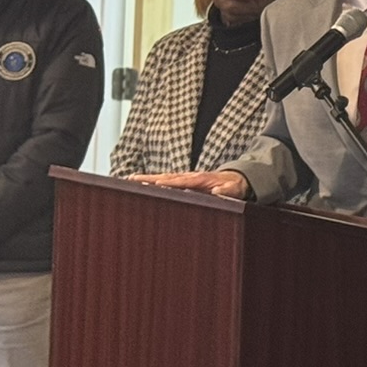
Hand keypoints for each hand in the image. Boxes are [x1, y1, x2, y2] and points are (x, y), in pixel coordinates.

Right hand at [135, 170, 250, 199]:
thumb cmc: (235, 186)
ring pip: (164, 176)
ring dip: (148, 177)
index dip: (170, 183)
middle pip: (168, 176)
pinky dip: (153, 179)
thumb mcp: (235, 189)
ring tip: (130, 179)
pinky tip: (139, 182)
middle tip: (133, 179)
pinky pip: (166, 179)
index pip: (183, 181)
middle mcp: (191, 176)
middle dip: (150, 178)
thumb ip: (228, 190)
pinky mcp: (183, 180)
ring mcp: (186, 177)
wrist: (236, 178)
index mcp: (202, 179)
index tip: (156, 183)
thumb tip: (218, 191)